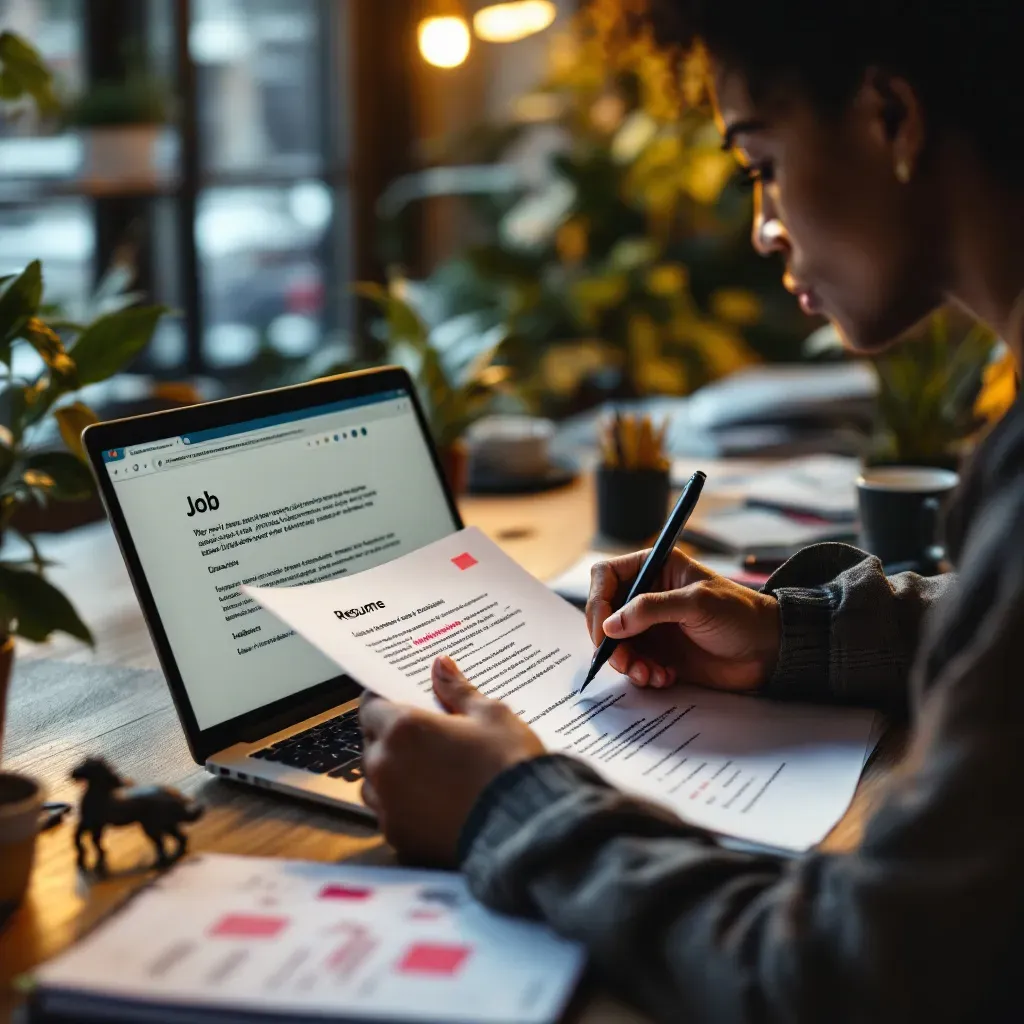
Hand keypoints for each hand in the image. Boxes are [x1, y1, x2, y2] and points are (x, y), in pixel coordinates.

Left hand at [359, 656, 544, 865]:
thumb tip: (441, 666)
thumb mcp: (491, 715)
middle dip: (391, 736)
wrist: (524, 827)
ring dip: (391, 771)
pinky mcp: (397, 836)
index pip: (371, 705)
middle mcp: (385, 765)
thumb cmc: (508, 765)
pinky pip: (388, 812)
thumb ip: (457, 690)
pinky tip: (431, 802)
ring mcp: (388, 804)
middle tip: (424, 737)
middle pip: (371, 741)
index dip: (386, 701)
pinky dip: (402, 804)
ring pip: (374, 779)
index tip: (402, 703)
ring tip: (426, 771)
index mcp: (404, 729)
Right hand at [586, 548, 780, 691]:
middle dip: (610, 641)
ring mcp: (651, 626)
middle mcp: (647, 595)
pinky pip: (634, 664)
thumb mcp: (696, 604)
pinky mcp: (659, 653)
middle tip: (623, 661)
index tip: (604, 630)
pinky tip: (665, 677)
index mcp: (654, 569)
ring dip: (627, 663)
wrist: (769, 650)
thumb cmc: (740, 614)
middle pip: (605, 614)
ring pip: (616, 644)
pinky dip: (642, 674)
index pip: (606, 576)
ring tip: (649, 674)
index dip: (598, 602)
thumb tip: (610, 625)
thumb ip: (651, 610)